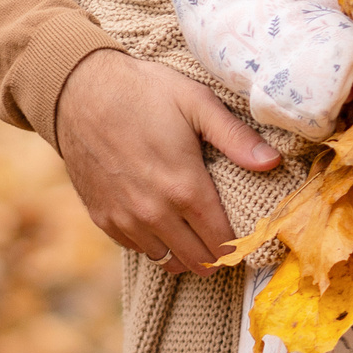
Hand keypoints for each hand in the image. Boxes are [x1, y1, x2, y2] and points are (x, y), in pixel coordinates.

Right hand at [52, 47, 280, 274]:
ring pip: (168, 261)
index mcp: (185, 188)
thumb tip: (274, 163)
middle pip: (198, 261)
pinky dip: (155, 244)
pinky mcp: (103, 218)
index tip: (248, 238)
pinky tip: (164, 222)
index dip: (239, 246)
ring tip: (197, 233)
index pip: (222, 243)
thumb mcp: (197, 103)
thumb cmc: (143, 92)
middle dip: (217, 255)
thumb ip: (236, 137)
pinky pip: (138, 249)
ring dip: (186, 252)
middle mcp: (154, 213)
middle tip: (226, 238)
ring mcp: (125, 219)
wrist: (78, 91)